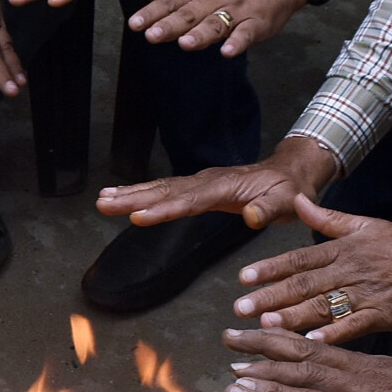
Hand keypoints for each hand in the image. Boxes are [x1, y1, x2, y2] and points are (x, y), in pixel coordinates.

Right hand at [97, 135, 336, 226]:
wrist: (289, 174)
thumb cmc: (289, 191)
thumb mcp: (289, 202)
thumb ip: (271, 209)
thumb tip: (252, 217)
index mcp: (225, 186)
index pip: (190, 200)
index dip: (164, 210)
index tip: (138, 217)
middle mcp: (207, 181)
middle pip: (165, 190)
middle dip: (133, 198)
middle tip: (103, 203)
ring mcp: (199, 183)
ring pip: (160, 188)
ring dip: (130, 194)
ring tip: (102, 200)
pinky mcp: (196, 188)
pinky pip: (165, 191)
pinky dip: (141, 193)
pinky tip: (120, 198)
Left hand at [127, 0, 307, 56]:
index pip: (172, 0)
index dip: (152, 12)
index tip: (135, 24)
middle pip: (190, 14)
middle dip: (170, 25)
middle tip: (152, 35)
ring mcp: (237, 10)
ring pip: (216, 24)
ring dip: (201, 34)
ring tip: (185, 44)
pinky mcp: (256, 22)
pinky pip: (246, 33)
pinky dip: (237, 42)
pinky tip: (227, 51)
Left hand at [232, 195, 391, 342]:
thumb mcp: (365, 224)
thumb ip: (326, 218)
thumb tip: (295, 201)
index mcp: (343, 249)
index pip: (299, 258)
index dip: (270, 268)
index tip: (243, 278)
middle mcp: (350, 270)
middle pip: (305, 284)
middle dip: (271, 296)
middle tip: (241, 308)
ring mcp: (366, 294)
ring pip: (324, 305)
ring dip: (294, 316)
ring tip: (265, 325)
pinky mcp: (383, 315)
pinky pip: (354, 326)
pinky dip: (333, 334)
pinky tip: (311, 342)